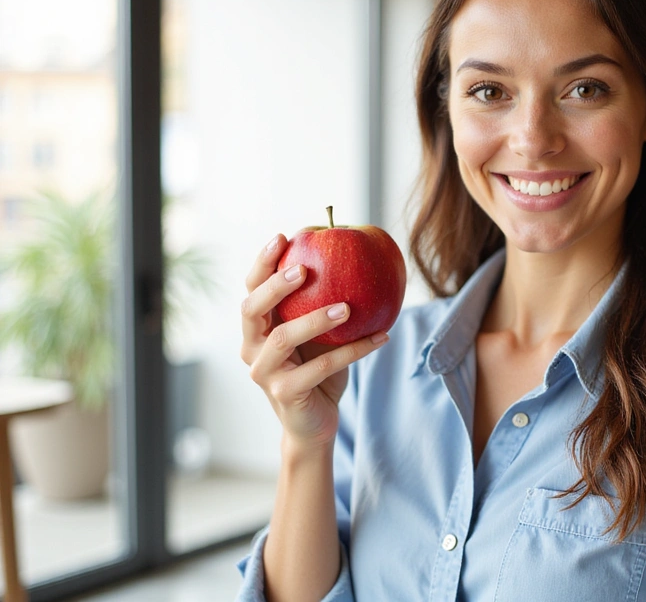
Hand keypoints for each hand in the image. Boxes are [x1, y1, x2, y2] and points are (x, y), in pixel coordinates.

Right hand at [240, 234, 389, 449]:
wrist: (314, 422)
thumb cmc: (317, 369)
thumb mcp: (318, 334)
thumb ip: (321, 304)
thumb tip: (358, 260)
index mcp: (256, 328)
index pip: (251, 289)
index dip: (262, 263)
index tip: (283, 237)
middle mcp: (251, 347)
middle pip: (252, 309)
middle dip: (275, 286)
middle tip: (304, 268)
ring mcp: (264, 372)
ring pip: (282, 338)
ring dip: (315, 319)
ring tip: (347, 306)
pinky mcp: (285, 393)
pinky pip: (320, 367)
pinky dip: (353, 350)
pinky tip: (381, 337)